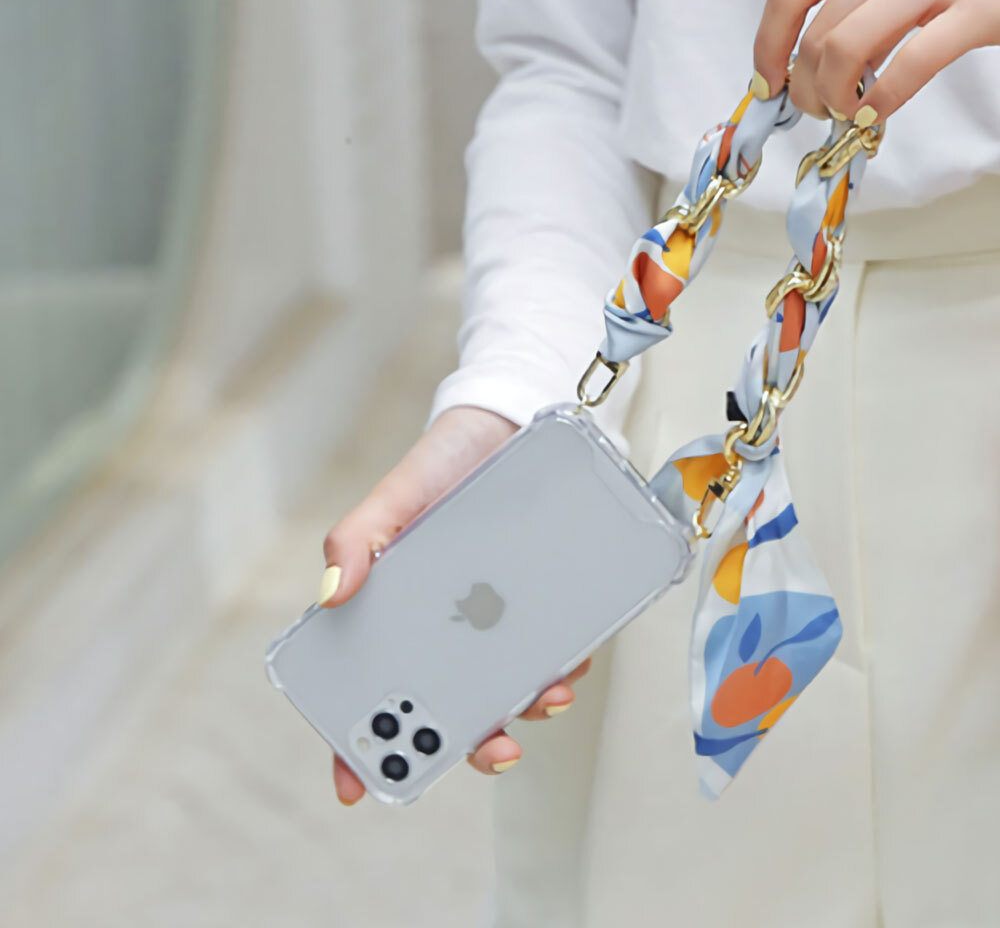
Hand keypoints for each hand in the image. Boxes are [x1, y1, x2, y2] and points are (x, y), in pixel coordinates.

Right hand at [319, 405, 591, 804]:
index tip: (355, 785)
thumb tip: (331, 597)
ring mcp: (492, 619)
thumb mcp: (396, 493)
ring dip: (523, 707)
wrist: (512, 421)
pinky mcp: (538, 604)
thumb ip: (358, 537)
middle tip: (493, 747)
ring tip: (545, 696)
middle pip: (444, 703)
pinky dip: (560, 665)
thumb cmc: (443, 461)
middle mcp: (444, 624)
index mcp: (396, 607)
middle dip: (466, 740)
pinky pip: (549, 651)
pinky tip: (570, 659)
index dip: (358, 738)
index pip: (368, 682)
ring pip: (502, 688)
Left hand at [753, 0, 999, 123]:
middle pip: (816, 33)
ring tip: (847, 112)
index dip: (768, 47)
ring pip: (846, 51)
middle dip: (805, 87)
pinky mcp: (981, 4)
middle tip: (817, 108)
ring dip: (834, 98)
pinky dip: (880, 103)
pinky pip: (909, 66)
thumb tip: (809, 68)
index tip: (766, 84)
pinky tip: (875, 115)